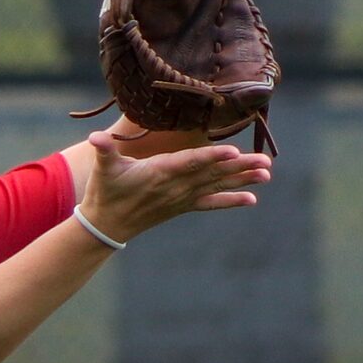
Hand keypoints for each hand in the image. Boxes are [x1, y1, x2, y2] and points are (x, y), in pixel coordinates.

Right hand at [78, 130, 270, 243]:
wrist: (106, 225)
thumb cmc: (105, 191)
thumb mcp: (103, 168)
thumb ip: (103, 150)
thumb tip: (96, 137)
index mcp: (159, 173)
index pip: (190, 163)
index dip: (212, 157)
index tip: (233, 151)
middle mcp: (175, 188)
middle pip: (212, 174)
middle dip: (240, 167)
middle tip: (266, 161)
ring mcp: (181, 199)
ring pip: (216, 187)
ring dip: (242, 180)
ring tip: (266, 173)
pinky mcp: (182, 207)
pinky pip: (211, 204)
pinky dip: (230, 201)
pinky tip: (251, 199)